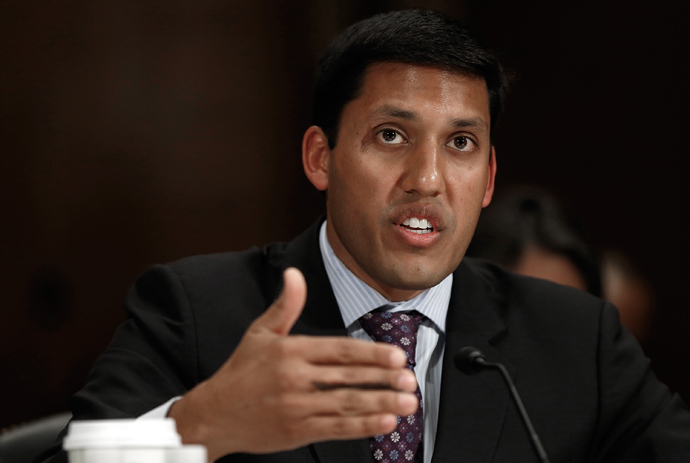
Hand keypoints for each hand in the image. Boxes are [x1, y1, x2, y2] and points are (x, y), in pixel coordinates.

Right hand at [169, 267, 417, 460]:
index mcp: (290, 351)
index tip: (397, 355)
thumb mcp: (260, 333)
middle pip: (348, 377)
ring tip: (409, 403)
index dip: (371, 354)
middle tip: (411, 379)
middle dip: (384, 378)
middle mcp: (295, 379)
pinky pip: (336, 428)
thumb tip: (294, 273)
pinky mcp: (297, 431)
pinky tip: (386, 423)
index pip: (339, 351)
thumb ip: (285, 305)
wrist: (213, 415)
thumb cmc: (240, 371)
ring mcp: (296, 407)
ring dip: (381, 403)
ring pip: (346, 404)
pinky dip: (363, 426)